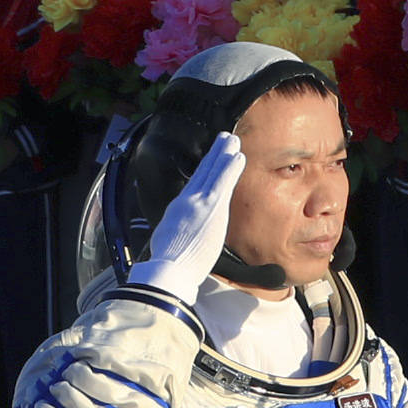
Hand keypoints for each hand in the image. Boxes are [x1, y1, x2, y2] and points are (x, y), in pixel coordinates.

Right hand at [131, 131, 242, 302]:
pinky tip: (238, 156)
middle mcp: (187, 201)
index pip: (194, 184)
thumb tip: (182, 230)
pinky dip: (230, 168)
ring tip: (233, 140)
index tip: (212, 157)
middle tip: (224, 138)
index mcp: (178, 209)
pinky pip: (223, 182)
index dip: (204, 168)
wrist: (169, 269)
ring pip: (213, 172)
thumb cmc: (170, 263)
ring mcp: (199, 203)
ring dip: (224, 154)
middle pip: (203, 172)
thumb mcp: (169, 239)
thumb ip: (179, 228)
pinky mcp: (211, 208)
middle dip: (214, 154)